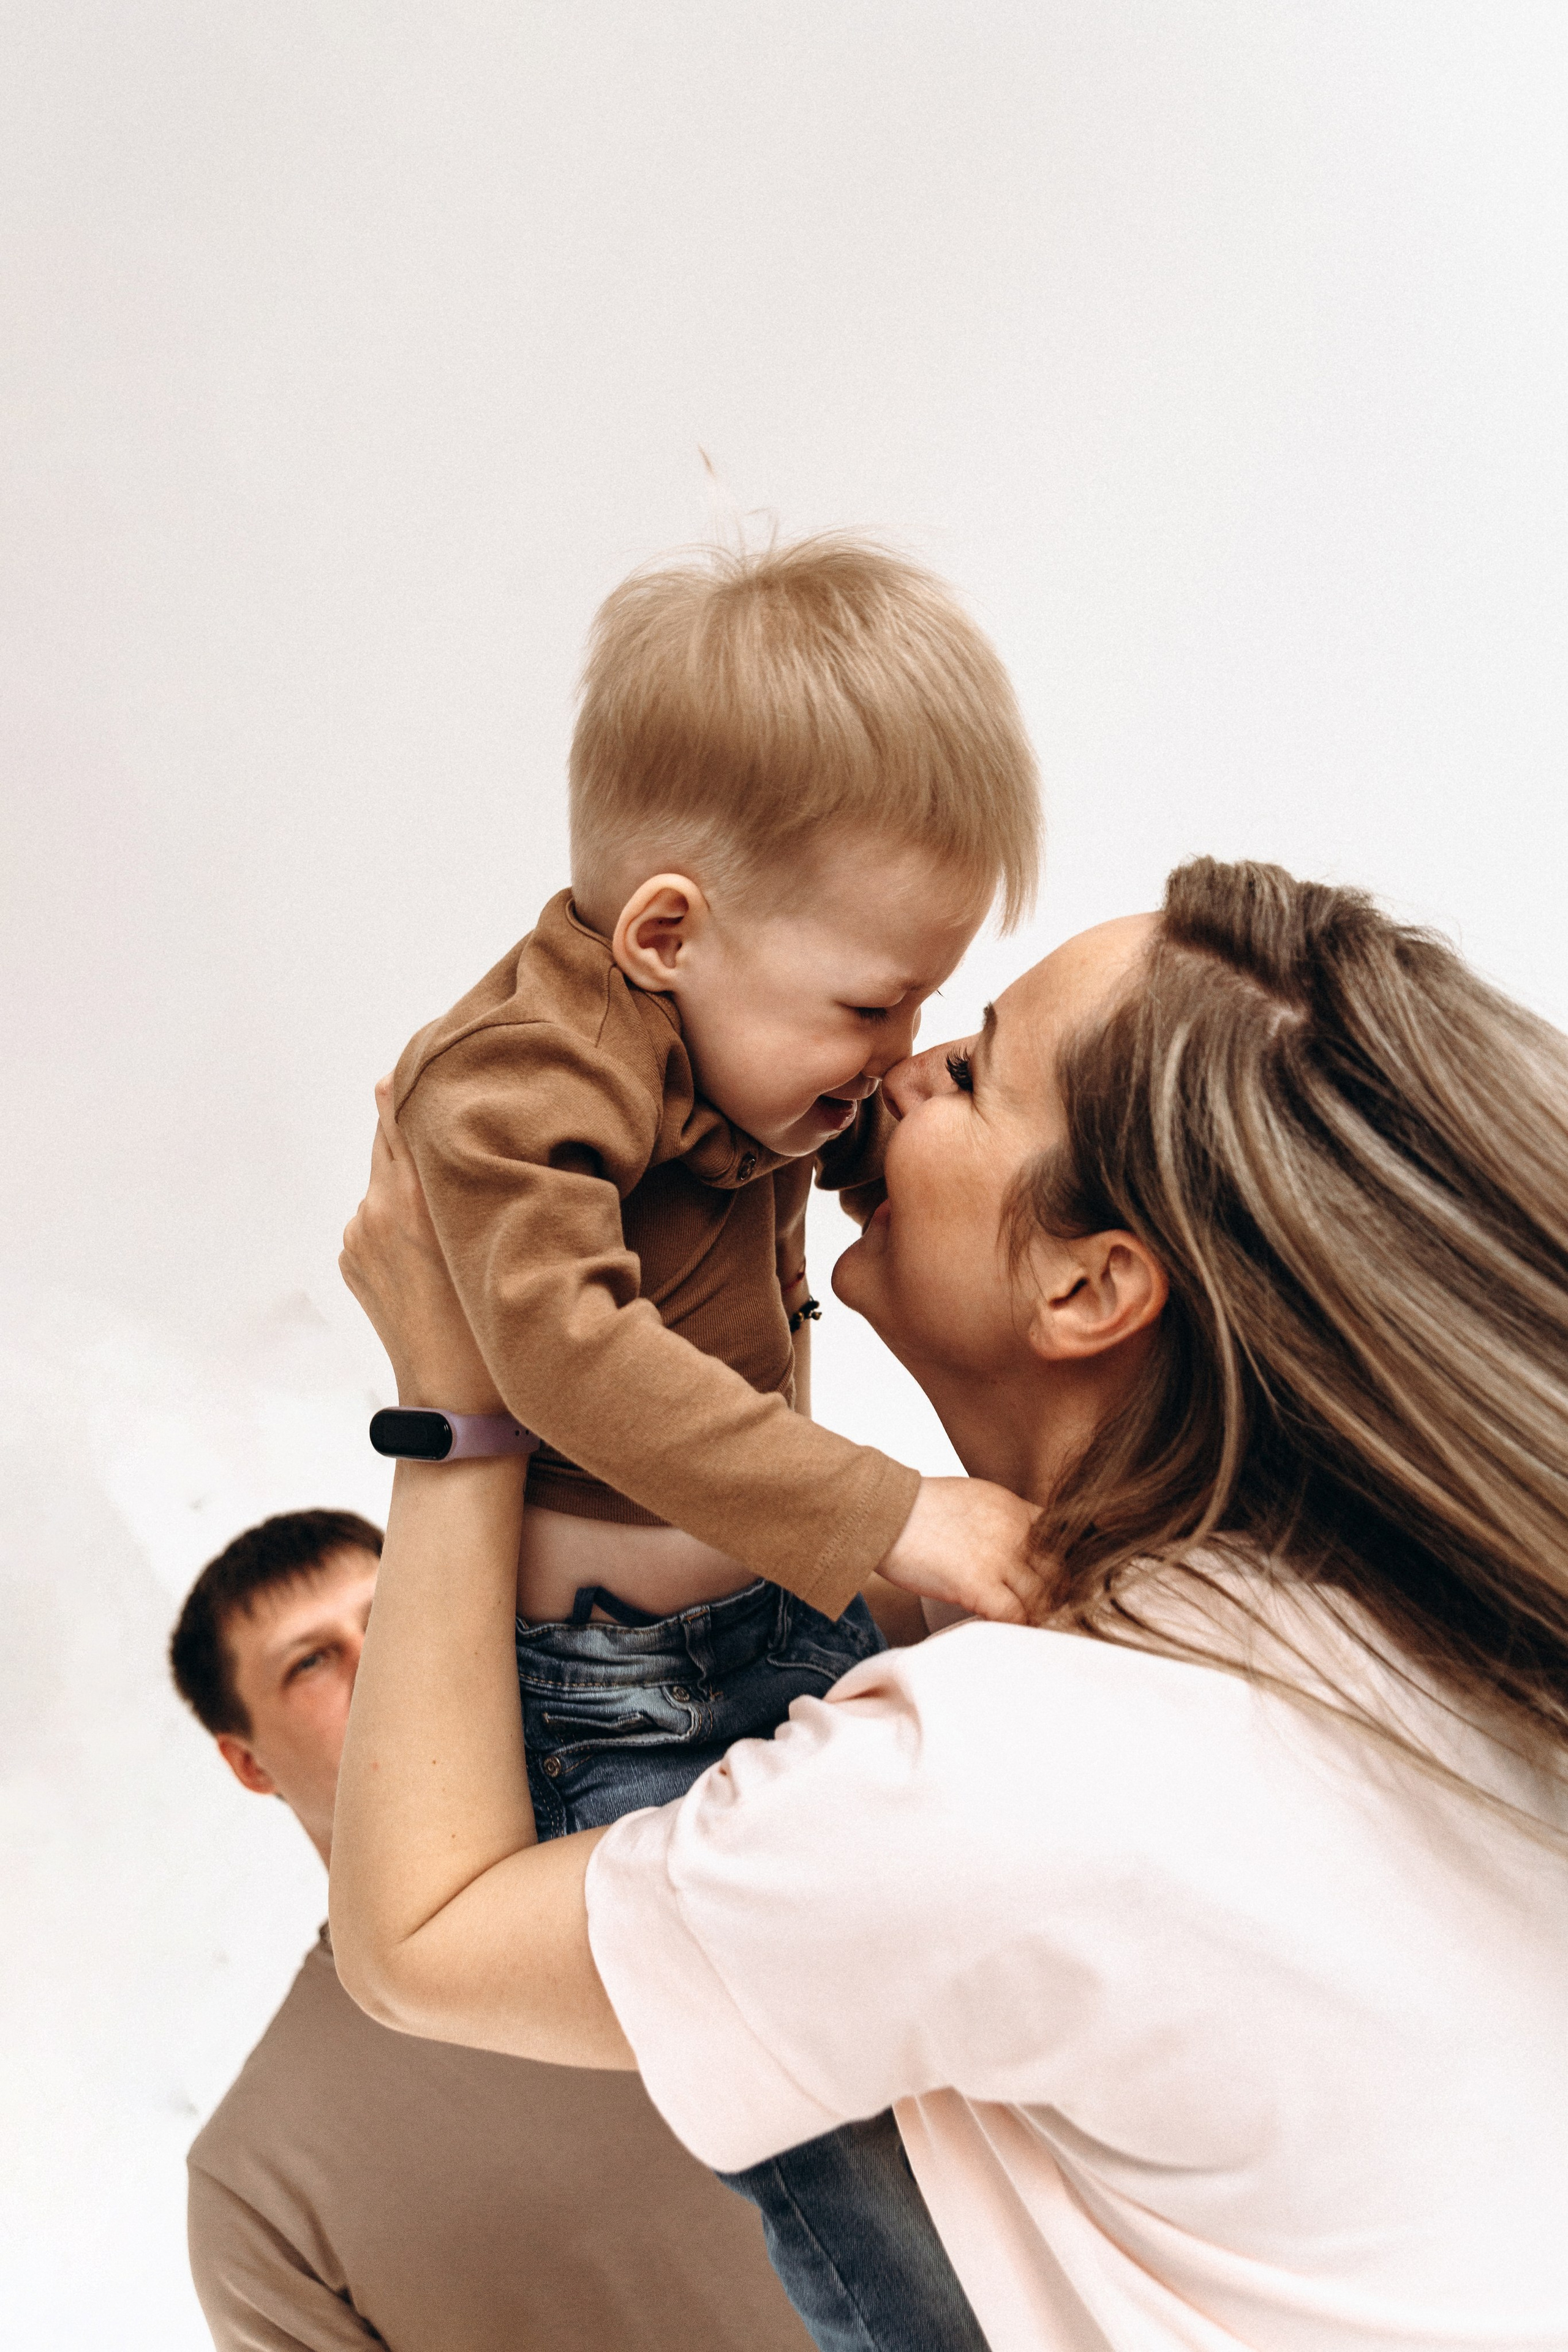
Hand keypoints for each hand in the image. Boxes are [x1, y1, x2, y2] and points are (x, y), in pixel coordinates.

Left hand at [340, 1078, 503, 1412]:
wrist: (457, 1405)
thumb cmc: (500, 1322)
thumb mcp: (502, 1238)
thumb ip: (478, 1172)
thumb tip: (461, 1116)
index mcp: (417, 1197)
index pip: (402, 1106)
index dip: (421, 1077)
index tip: (443, 1051)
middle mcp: (376, 1208)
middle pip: (389, 1131)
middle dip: (418, 1117)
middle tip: (454, 1098)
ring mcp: (358, 1234)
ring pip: (385, 1174)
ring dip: (413, 1170)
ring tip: (455, 1183)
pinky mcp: (351, 1257)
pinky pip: (375, 1212)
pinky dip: (400, 1209)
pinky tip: (434, 1232)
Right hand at [876, 1476, 1047, 1625]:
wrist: (884, 1511)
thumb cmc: (917, 1507)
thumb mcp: (974, 1497)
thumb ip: (1001, 1519)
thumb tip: (1013, 1544)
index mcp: (1013, 1508)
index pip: (1061, 1538)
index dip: (1061, 1563)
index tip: (1053, 1580)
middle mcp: (1014, 1531)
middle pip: (1059, 1569)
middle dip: (1057, 1592)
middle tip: (1046, 1609)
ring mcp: (998, 1558)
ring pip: (1042, 1596)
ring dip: (1037, 1613)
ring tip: (1025, 1624)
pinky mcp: (977, 1584)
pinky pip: (1014, 1615)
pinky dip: (1014, 1626)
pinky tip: (1004, 1628)